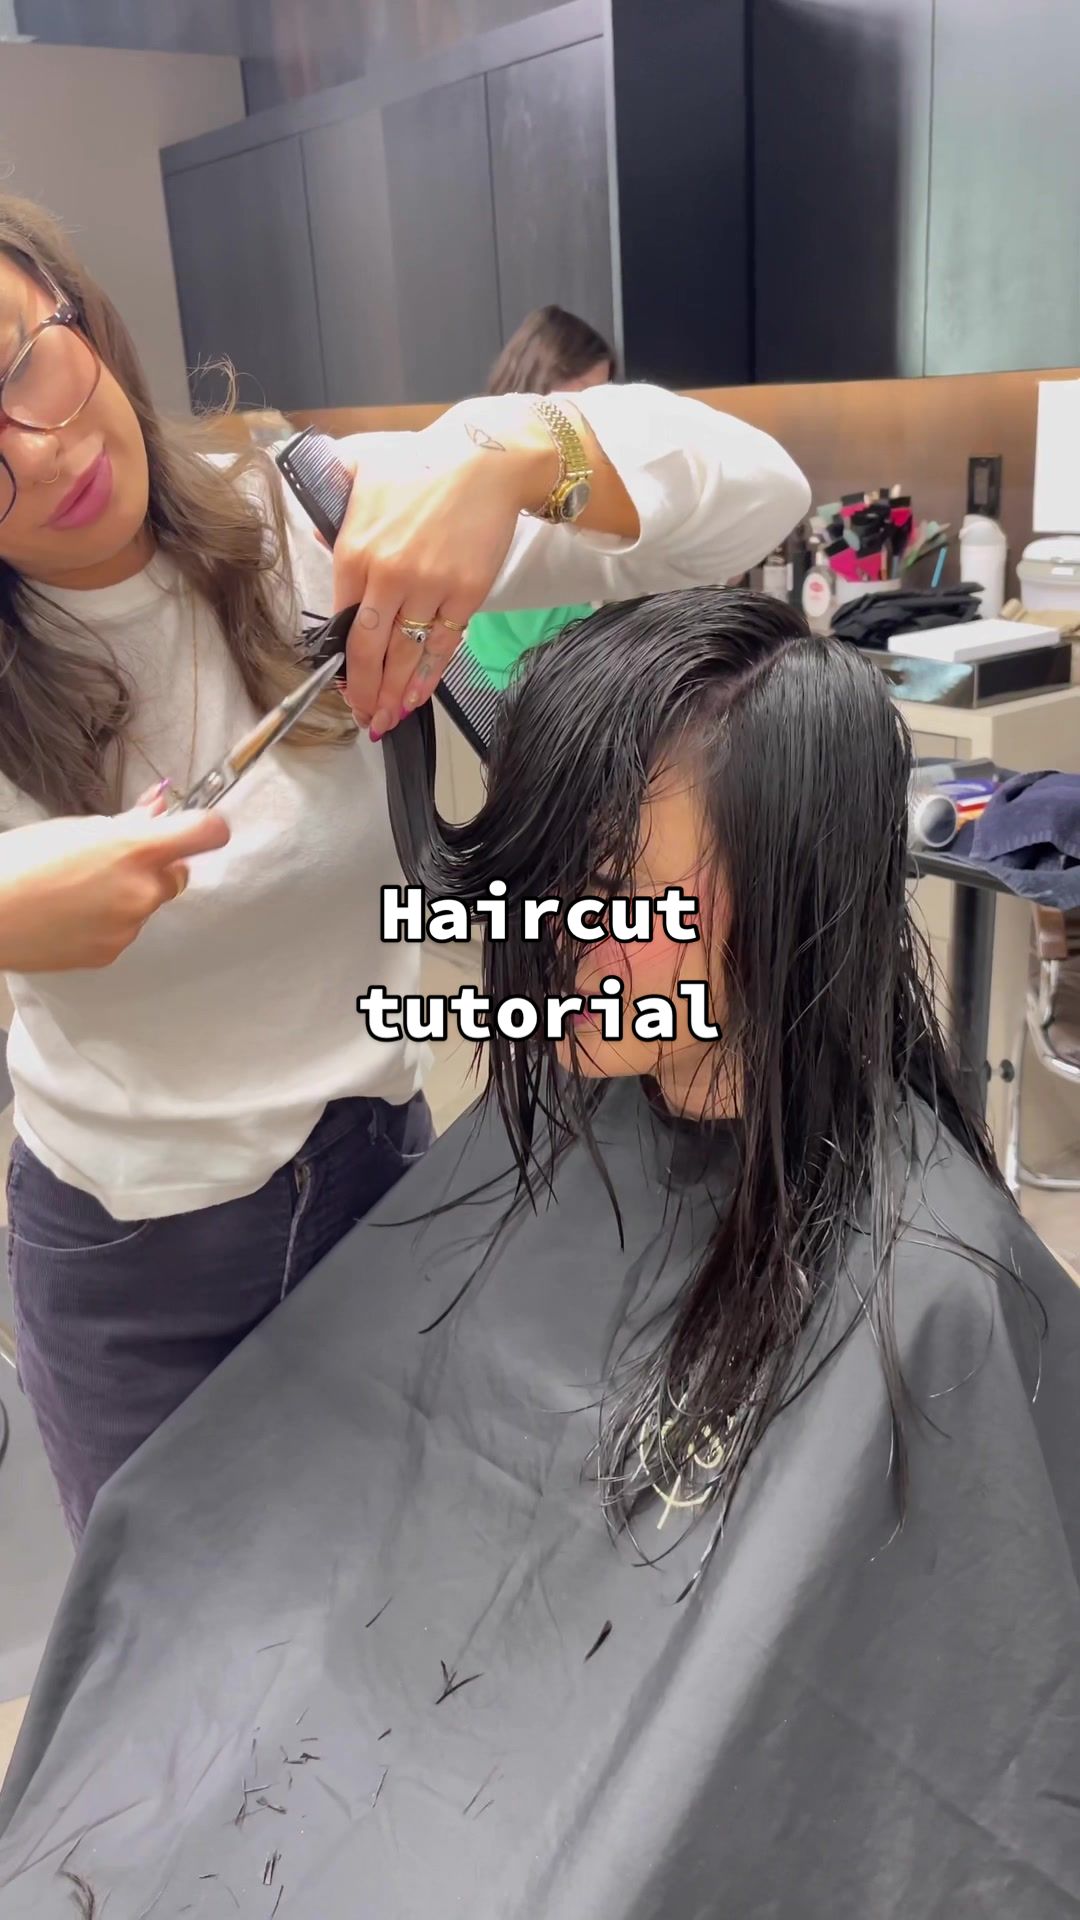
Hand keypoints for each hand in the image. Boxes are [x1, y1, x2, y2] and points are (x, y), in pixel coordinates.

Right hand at [0, 800, 229, 971]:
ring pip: (147, 904)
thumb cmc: (21, 861)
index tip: (196, 829)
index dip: (206, 829)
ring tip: (77, 892)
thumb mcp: (75, 828)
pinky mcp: (112, 953)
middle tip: (110, 862)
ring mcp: (130, 926)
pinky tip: (71, 916)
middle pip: (177, 874)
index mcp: (136, 849)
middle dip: (154, 867)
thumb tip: (161, 808)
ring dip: (127, 895)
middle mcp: (143, 890)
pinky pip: (124, 930)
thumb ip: (128, 822)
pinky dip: (108, 921)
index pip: (207, 834)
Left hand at [332, 398, 558, 737]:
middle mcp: (388, 573)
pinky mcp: (465, 594)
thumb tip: (322, 541)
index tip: (340, 682)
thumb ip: (337, 513)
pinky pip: (441, 646)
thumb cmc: (424, 466)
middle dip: (362, 691)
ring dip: (391, 695)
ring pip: (403, 655)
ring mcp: (429, 587)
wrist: (485, 461)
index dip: (340, 658)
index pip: (341, 619)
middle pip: (368, 649)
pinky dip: (427, 678)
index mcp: (355, 548)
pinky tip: (415, 699)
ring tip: (384, 720)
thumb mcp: (363, 476)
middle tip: (361, 716)